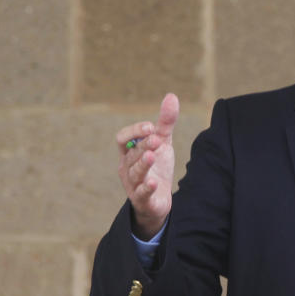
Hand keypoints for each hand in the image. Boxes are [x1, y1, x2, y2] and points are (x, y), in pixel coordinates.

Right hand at [116, 93, 179, 238]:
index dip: (133, 132)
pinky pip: (141, 194)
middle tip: (156, 139)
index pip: (122, 138)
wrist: (160, 199)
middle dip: (143, 146)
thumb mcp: (163, 143)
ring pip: (135, 173)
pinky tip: (154, 182)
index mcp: (129, 152)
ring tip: (152, 155)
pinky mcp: (143, 200)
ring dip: (143, 164)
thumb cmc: (157, 168)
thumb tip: (172, 96)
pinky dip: (147, 188)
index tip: (150, 127)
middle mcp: (127, 167)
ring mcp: (133, 184)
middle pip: (131, 154)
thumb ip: (165, 122)